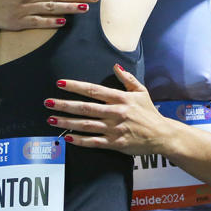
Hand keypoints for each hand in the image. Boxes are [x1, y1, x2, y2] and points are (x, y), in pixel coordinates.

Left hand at [44, 64, 168, 154]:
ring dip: (67, 122)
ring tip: (51, 119)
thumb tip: (114, 66)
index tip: (60, 84)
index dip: (75, 87)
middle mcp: (115, 113)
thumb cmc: (150, 112)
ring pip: (86, 125)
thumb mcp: (141, 92)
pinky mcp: (115, 144)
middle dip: (64, 104)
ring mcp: (114, 129)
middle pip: (85, 108)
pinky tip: (67, 138)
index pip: (93, 90)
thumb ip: (127, 79)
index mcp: (120, 98)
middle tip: (47, 102)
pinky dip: (80, 141)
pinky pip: (94, 142)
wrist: (163, 135)